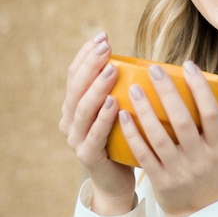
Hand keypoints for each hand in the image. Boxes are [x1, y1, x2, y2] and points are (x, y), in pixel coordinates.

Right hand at [59, 32, 135, 214]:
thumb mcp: (120, 111)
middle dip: (90, 64)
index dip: (86, 54)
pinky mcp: (88, 156)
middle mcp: (70, 121)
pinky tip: (114, 104)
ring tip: (111, 69)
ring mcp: (76, 139)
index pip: (74, 74)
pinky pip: (94, 135)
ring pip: (82, 109)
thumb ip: (123, 90)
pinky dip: (103, 118)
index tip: (102, 35)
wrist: (117, 180)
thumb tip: (148, 62)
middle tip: (106, 46)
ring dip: (97, 87)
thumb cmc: (123, 140)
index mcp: (74, 106)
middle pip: (76, 87)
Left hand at [119, 61, 217, 216]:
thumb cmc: (217, 173)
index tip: (188, 65)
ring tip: (134, 88)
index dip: (200, 88)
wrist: (199, 213)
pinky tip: (123, 115)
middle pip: (182, 121)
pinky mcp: (159, 180)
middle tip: (154, 69)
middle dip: (167, 92)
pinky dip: (132, 134)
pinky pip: (143, 154)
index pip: (211, 112)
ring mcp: (178, 170)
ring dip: (145, 110)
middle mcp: (199, 158)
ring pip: (159, 136)